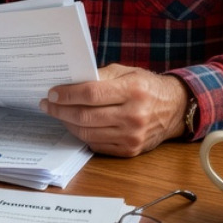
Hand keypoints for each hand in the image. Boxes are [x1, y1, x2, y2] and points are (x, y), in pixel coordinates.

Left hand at [40, 64, 186, 156]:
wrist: (175, 109)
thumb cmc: (147, 86)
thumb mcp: (127, 72)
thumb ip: (100, 76)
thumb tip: (70, 83)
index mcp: (133, 90)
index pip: (91, 94)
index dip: (67, 95)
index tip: (52, 93)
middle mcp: (133, 115)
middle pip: (86, 116)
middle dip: (60, 110)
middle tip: (47, 104)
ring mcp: (132, 136)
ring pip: (88, 133)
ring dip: (67, 123)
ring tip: (58, 114)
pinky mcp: (130, 150)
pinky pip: (97, 145)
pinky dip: (81, 135)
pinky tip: (74, 125)